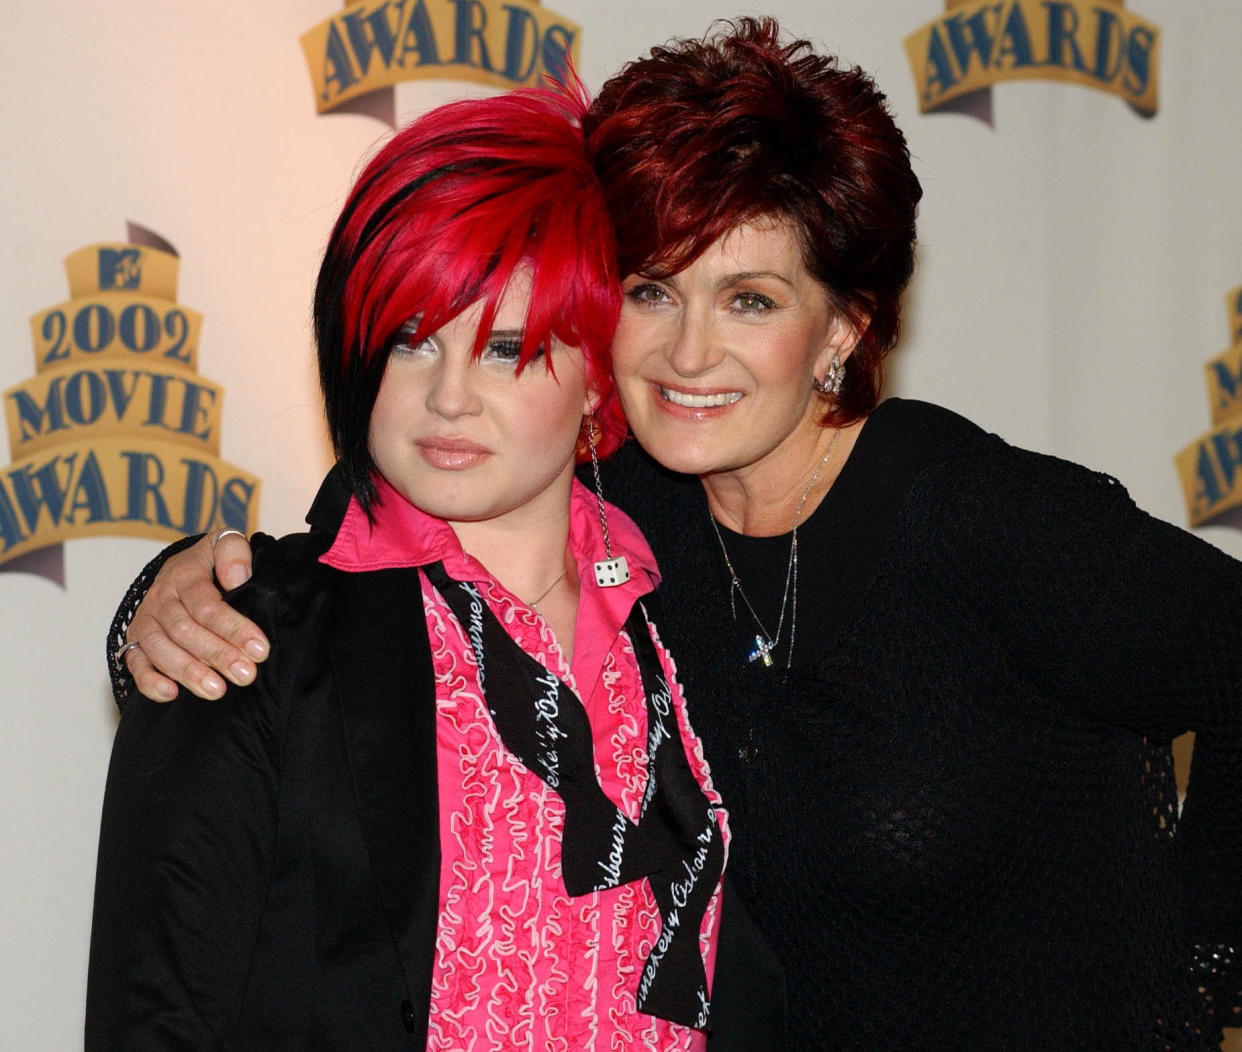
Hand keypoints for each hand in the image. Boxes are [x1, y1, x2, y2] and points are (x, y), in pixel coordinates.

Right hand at [123, 530, 267, 700]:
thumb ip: (234, 552)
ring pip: (160, 649)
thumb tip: (237, 577)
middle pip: (185, 630)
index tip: (260, 649)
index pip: (207, 605)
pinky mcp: (136, 641)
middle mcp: (160, 598)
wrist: (184, 566)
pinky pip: (135, 663)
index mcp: (184, 575)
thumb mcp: (226, 543)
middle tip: (246, 675)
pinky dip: (149, 681)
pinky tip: (171, 694)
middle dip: (217, 655)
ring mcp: (146, 621)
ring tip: (217, 690)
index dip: (233, 628)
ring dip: (188, 672)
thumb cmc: (212, 561)